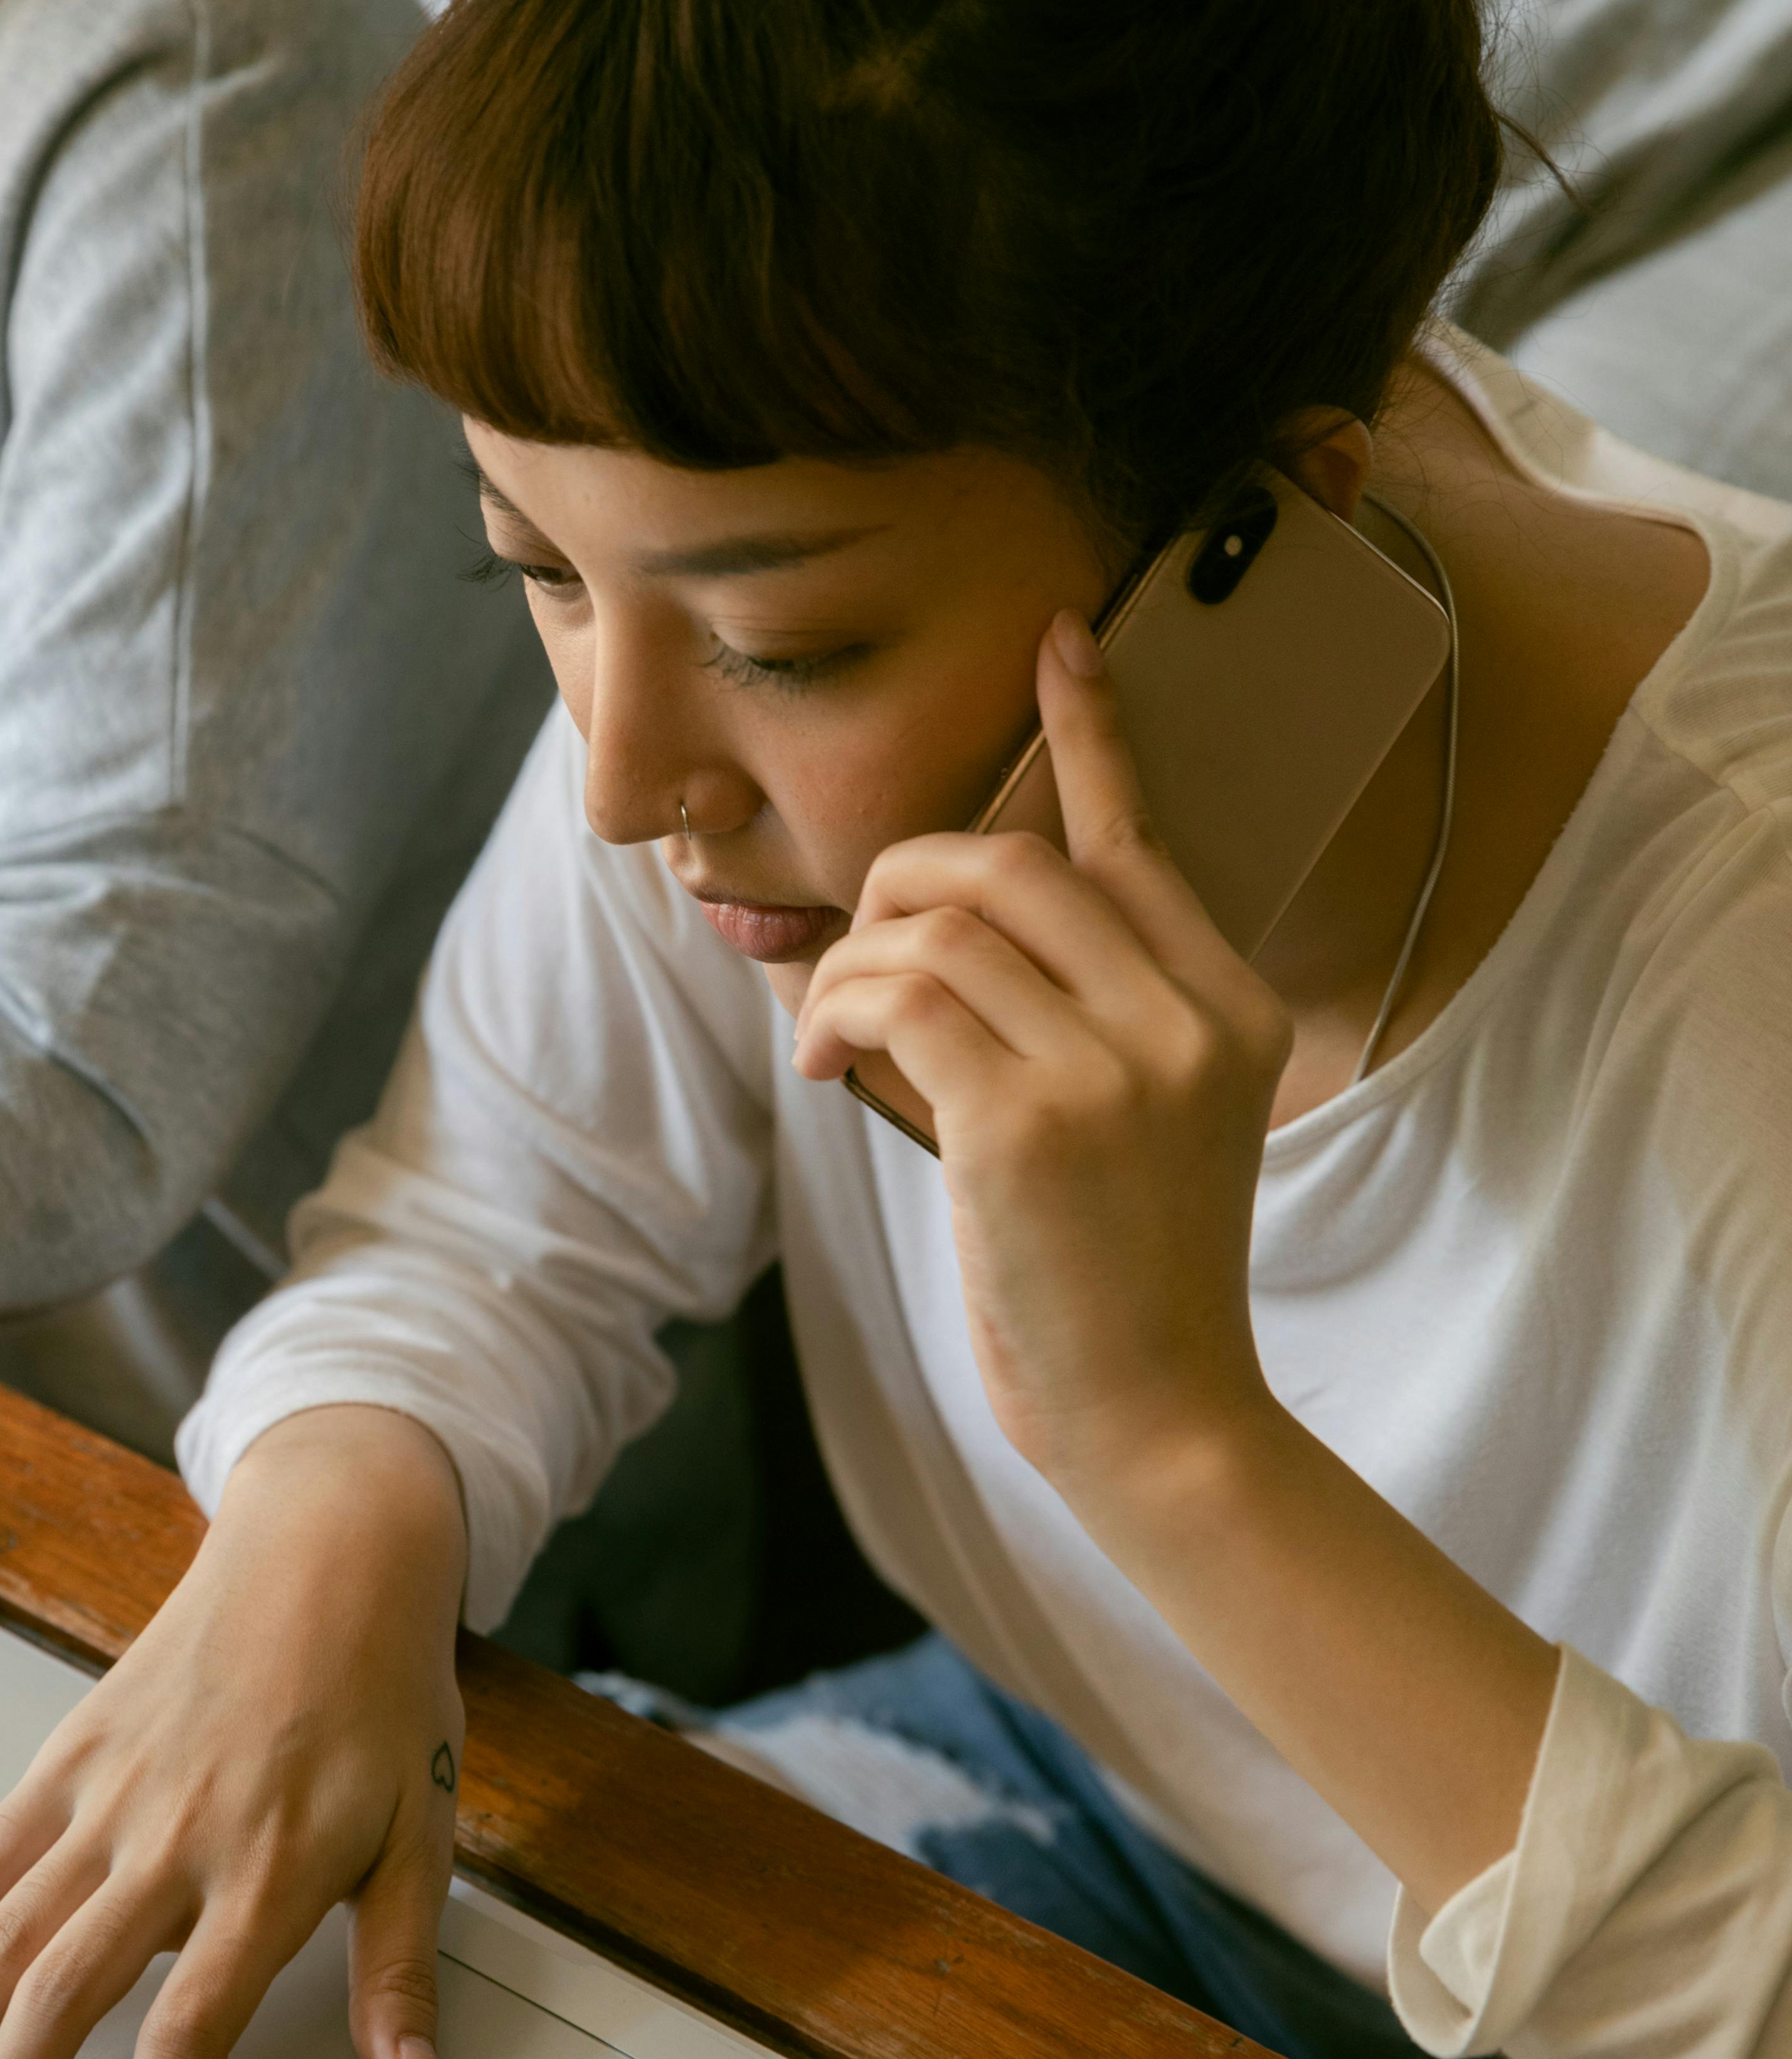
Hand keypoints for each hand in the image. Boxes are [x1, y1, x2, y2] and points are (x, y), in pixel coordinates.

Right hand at [0, 1408, 469, 2058]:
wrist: (331, 1554)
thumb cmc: (382, 1698)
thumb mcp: (422, 1841)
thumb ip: (402, 1975)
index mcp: (270, 1871)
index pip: (192, 2025)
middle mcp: (177, 1839)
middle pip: (70, 1988)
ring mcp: (110, 1795)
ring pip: (9, 1932)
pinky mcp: (70, 1758)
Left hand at [788, 607, 1292, 1521]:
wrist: (1158, 1414)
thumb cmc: (1122, 1274)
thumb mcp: (1138, 1122)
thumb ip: (1079, 1015)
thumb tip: (944, 927)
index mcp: (1230, 1008)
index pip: (1139, 839)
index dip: (1089, 734)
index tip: (1059, 644)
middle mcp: (1186, 1020)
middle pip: (1013, 864)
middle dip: (901, 882)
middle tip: (857, 955)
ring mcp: (1116, 1069)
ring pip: (941, 925)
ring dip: (856, 965)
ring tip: (837, 1036)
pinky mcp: (1030, 1124)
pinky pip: (900, 998)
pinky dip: (840, 1014)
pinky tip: (828, 1069)